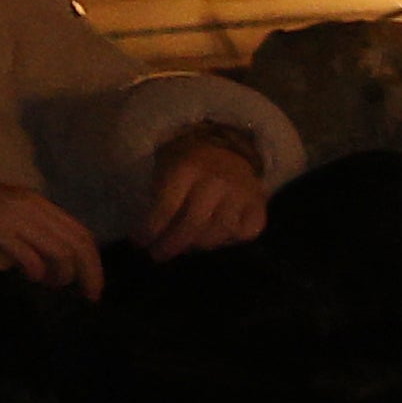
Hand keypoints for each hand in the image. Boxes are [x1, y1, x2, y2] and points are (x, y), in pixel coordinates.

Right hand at [0, 156, 102, 291]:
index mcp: (36, 202)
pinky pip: (29, 255)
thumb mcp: (5, 216)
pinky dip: (36, 272)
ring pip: (59, 251)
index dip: (94, 263)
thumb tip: (56, 267)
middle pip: (78, 244)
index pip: (82, 233)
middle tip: (87, 298)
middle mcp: (30, 205)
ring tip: (50, 286)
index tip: (94, 288)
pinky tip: (30, 278)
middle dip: (89, 275)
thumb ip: (31, 233)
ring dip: (62, 276)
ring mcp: (11, 214)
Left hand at [135, 128, 271, 256]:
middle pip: (194, 224)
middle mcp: (217, 181)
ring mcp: (242, 194)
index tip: (141, 243)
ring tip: (186, 246)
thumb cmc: (190, 161)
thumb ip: (159, 194)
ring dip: (200, 245)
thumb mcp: (166, 166)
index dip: (153, 228)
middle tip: (159, 255)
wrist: (229, 147)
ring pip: (220, 232)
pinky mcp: (259, 204)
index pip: (168, 206)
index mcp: (188, 168)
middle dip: (173, 244)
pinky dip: (230, 240)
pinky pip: (246, 233)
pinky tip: (217, 237)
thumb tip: (154, 232)